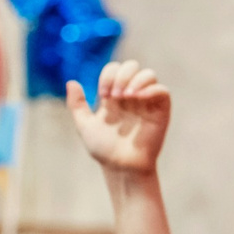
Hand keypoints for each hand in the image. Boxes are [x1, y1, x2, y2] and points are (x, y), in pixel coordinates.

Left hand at [67, 61, 170, 175]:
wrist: (121, 167)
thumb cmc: (104, 149)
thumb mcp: (84, 125)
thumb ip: (76, 105)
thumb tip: (71, 82)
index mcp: (114, 96)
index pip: (114, 69)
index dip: (108, 75)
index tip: (103, 96)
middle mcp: (131, 96)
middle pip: (132, 66)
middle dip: (121, 75)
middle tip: (114, 95)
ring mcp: (147, 103)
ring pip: (148, 75)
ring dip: (136, 80)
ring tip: (127, 96)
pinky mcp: (161, 112)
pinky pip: (162, 91)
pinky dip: (152, 89)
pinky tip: (139, 98)